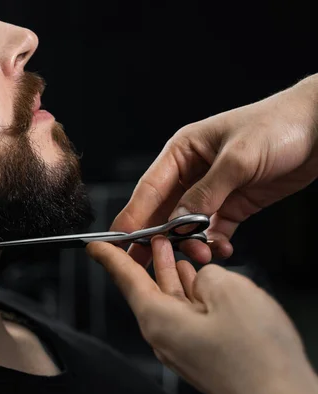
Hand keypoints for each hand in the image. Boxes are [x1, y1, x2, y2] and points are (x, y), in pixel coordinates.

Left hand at [87, 238, 317, 393]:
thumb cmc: (256, 358)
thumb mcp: (230, 293)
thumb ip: (208, 276)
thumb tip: (203, 278)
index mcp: (158, 319)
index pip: (126, 280)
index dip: (110, 257)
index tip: (96, 245)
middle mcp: (165, 335)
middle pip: (148, 288)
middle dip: (148, 259)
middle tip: (148, 237)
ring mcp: (184, 346)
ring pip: (171, 300)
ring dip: (172, 273)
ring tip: (172, 251)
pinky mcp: (203, 353)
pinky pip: (188, 314)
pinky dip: (190, 292)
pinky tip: (198, 282)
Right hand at [113, 74, 317, 265]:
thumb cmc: (277, 125)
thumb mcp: (238, 158)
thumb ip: (207, 192)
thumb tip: (178, 221)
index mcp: (183, 151)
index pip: (150, 187)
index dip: (134, 214)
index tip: (121, 238)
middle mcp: (192, 172)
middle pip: (163, 210)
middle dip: (157, 236)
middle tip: (146, 262)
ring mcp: (213, 190)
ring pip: (188, 225)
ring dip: (191, 242)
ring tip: (201, 254)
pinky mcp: (234, 204)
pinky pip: (215, 230)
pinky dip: (215, 243)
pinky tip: (221, 249)